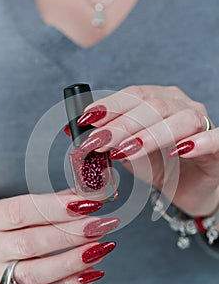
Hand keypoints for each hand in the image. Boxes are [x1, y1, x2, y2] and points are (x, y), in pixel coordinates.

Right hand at [0, 190, 117, 283]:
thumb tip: (98, 194)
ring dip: (72, 261)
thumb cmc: (27, 220)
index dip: (54, 208)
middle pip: (30, 243)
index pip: (21, 211)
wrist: (5, 242)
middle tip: (99, 226)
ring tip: (101, 248)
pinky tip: (94, 271)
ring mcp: (3, 274)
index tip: (85, 204)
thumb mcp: (39, 203)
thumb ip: (66, 198)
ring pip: (35, 273)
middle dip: (70, 235)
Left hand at [77, 85, 218, 216]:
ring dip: (150, 134)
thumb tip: (78, 135)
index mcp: (159, 101)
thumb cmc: (159, 167)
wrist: (188, 188)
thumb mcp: (129, 154)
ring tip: (127, 150)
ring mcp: (203, 123)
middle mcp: (181, 105)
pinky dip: (198, 142)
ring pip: (180, 119)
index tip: (86, 119)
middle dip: (122, 124)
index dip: (110, 106)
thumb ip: (110, 143)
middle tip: (98, 141)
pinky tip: (178, 151)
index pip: (134, 95)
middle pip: (153, 106)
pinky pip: (215, 138)